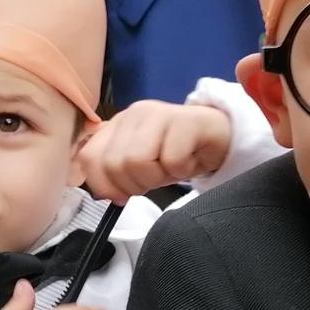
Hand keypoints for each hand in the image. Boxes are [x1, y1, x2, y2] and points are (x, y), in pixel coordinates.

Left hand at [78, 100, 231, 201]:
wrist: (220, 137)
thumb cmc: (179, 152)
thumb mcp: (142, 165)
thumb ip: (117, 174)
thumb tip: (107, 195)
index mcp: (118, 124)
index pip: (89, 158)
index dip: (103, 184)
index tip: (122, 195)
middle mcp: (134, 114)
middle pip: (114, 164)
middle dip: (135, 184)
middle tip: (156, 180)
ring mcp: (160, 114)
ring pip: (137, 162)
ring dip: (158, 177)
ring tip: (172, 169)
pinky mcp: (185, 120)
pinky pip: (172, 160)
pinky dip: (181, 171)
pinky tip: (189, 161)